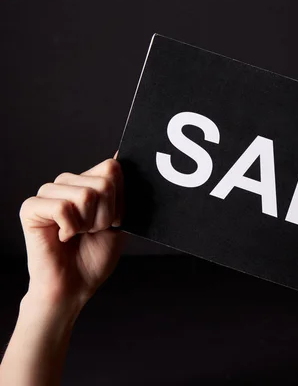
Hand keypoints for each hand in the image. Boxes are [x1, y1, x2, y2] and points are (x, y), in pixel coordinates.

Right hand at [19, 158, 124, 309]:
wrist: (74, 286)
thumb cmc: (95, 256)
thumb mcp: (120, 222)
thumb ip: (122, 192)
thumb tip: (120, 154)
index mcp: (88, 182)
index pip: (113, 168)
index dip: (120, 200)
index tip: (114, 221)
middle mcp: (68, 182)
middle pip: (104, 181)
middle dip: (106, 214)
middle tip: (92, 230)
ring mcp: (48, 193)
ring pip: (86, 194)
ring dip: (89, 223)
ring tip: (78, 234)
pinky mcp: (31, 207)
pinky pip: (62, 206)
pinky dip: (70, 228)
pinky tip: (63, 237)